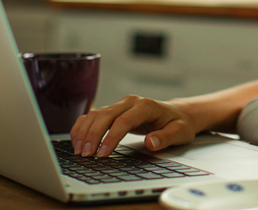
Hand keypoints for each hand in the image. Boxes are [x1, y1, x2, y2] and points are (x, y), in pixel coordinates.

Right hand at [69, 95, 197, 157]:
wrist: (178, 113)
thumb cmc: (178, 123)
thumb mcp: (179, 132)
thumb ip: (166, 138)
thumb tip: (151, 143)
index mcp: (146, 106)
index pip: (123, 121)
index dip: (111, 138)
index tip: (103, 154)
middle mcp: (131, 102)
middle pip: (105, 115)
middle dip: (93, 135)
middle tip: (86, 154)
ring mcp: (121, 104)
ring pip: (96, 114)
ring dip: (85, 131)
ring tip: (79, 150)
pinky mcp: (114, 110)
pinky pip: (94, 115)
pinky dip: (83, 126)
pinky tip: (77, 140)